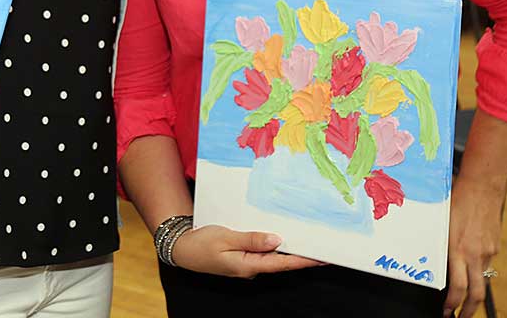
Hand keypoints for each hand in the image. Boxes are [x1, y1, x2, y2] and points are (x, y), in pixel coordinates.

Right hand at [170, 224, 322, 278]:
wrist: (182, 249)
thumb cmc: (201, 243)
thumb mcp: (225, 237)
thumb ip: (252, 239)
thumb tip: (277, 240)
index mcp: (249, 265)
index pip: (283, 263)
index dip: (305, 260)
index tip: (323, 257)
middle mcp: (251, 267)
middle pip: (283, 262)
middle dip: (303, 255)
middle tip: (324, 247)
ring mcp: (247, 264)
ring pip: (275, 257)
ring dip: (292, 250)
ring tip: (310, 241)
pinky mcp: (243, 258)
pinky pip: (265, 253)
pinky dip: (277, 246)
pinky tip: (284, 239)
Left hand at [443, 175, 506, 316]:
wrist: (483, 185)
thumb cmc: (458, 199)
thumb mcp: (443, 223)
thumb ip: (444, 245)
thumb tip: (440, 261)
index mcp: (458, 249)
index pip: (458, 287)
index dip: (452, 304)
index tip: (447, 311)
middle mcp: (475, 253)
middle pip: (477, 294)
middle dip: (469, 311)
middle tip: (461, 317)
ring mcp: (488, 250)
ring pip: (481, 276)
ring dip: (473, 285)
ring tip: (464, 290)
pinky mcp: (495, 244)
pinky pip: (486, 260)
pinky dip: (478, 263)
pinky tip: (471, 252)